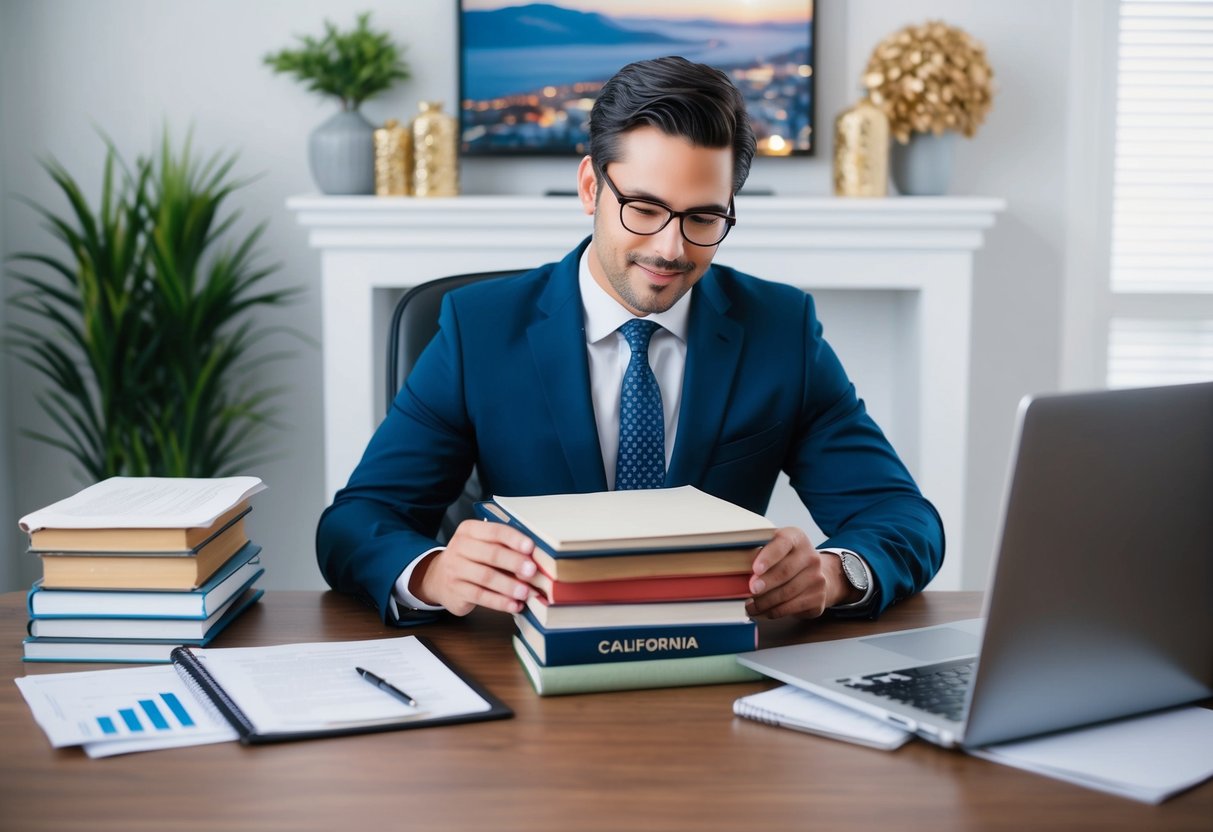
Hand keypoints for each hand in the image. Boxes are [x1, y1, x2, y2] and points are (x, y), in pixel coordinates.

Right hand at [410, 520, 536, 615]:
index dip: (514, 539)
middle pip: (491, 554)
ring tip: (526, 592)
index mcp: (469, 530)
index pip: (494, 531)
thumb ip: (505, 548)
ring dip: (509, 586)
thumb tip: (535, 558)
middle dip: (514, 562)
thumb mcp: (482, 545)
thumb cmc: (471, 558)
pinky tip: (515, 605)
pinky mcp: (455, 591)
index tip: (531, 547)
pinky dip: (500, 602)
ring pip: (486, 577)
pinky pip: (481, 596)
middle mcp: (459, 547)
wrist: (438, 578)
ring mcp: (455, 570)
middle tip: (532, 571)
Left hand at [745, 527, 854, 618]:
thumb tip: (736, 567)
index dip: (768, 557)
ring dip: (765, 602)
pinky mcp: (819, 597)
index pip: (782, 543)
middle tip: (749, 590)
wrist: (816, 576)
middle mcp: (811, 556)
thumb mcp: (775, 549)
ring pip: (787, 593)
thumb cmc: (786, 560)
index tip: (755, 569)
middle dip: (765, 583)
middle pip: (785, 571)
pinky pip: (792, 607)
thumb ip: (760, 552)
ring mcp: (817, 578)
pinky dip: (774, 611)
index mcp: (796, 538)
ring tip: (750, 606)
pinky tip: (762, 612)